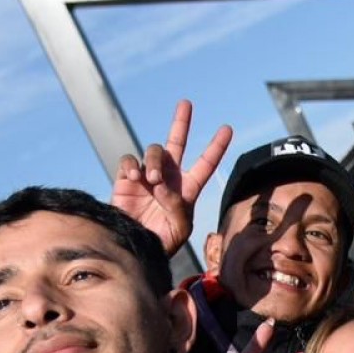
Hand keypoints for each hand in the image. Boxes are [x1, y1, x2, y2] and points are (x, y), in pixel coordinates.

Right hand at [112, 99, 231, 256]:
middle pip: (177, 143)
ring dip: (154, 160)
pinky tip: (134, 176)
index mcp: (187, 189)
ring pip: (154, 151)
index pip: (205, 164)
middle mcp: (168, 177)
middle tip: (186, 103)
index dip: (216, 147)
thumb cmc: (161, 242)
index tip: (227, 129)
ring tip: (152, 179)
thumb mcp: (180, 229)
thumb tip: (162, 185)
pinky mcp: (126, 180)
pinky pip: (129, 161)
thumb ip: (178, 206)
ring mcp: (146, 176)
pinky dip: (131, 164)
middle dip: (181, 122)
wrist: (133, 249)